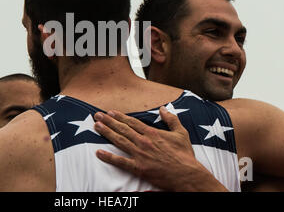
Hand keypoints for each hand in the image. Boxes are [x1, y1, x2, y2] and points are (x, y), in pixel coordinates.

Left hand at [94, 106, 227, 190]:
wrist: (187, 175)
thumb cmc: (185, 155)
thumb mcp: (181, 133)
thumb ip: (171, 119)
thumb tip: (163, 108)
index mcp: (152, 133)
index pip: (132, 122)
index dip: (120, 116)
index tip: (110, 112)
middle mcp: (143, 141)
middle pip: (122, 128)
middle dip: (108, 121)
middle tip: (97, 115)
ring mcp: (140, 154)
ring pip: (119, 140)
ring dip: (106, 133)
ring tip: (96, 126)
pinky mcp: (139, 168)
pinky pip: (120, 162)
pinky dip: (108, 157)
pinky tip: (98, 152)